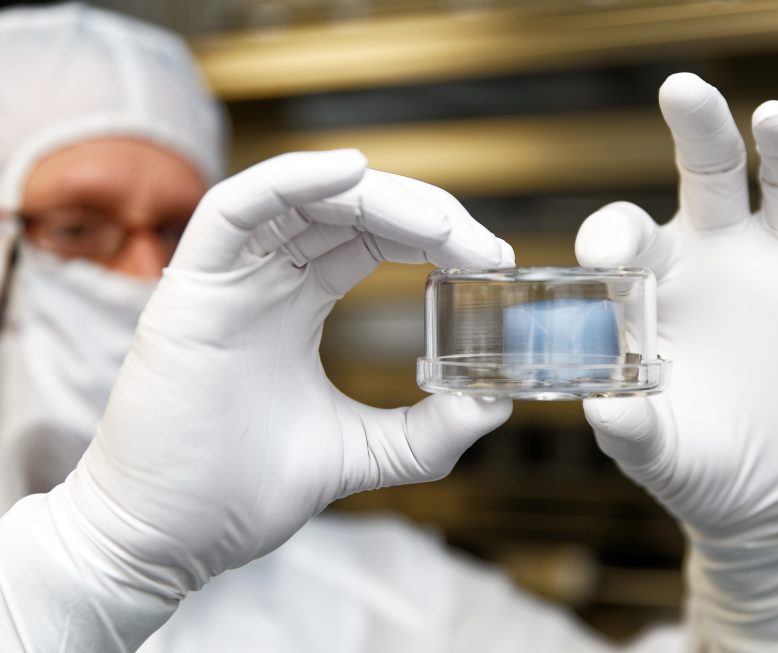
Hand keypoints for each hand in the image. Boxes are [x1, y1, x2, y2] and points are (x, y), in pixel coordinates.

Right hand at [0, 150, 514, 649]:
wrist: (169, 539)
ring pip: (304, 199)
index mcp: (297, 305)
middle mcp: (263, 281)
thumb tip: (494, 406)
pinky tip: (355, 175)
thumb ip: (428, 432)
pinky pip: (235, 208)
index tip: (491, 259)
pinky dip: (293, 179)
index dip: (431, 236)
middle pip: (347, 210)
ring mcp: (226, 280)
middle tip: (481, 245)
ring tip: (442, 224)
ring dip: (380, 198)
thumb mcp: (362, 452)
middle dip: (422, 214)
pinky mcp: (190, 290)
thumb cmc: (244, 492)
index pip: (370, 239)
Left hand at [575, 74, 777, 649]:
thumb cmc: (692, 462)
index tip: (606, 259)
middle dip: (698, 128)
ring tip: (773, 118)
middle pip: (708, 172)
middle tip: (682, 89)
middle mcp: (715, 257)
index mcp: (656, 283)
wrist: (766, 495)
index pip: (629, 231)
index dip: (614, 235)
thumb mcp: (651, 447)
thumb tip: (604, 406)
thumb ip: (626, 423)